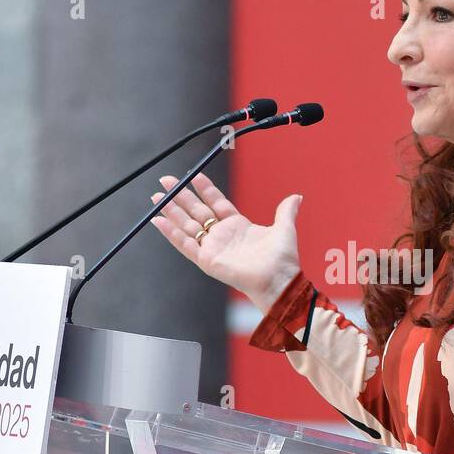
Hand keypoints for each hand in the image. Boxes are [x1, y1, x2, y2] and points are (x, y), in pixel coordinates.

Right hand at [149, 171, 301, 312]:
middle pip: (196, 211)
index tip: (192, 174)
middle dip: (180, 196)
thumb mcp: (284, 228)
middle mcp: (222, 236)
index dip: (204, 188)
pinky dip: (170, 233)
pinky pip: (184, 244)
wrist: (279, 279)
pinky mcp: (206, 260)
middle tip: (165, 180)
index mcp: (238, 226)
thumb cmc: (282, 259)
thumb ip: (285, 211)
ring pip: (186, 225)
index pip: (215, 202)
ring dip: (170, 211)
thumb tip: (297, 196)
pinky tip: (158, 219)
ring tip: (156, 196)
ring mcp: (212, 247)